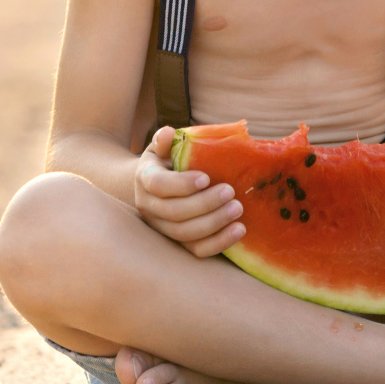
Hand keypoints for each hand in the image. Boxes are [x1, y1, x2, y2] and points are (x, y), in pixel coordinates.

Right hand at [132, 126, 245, 257]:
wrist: (155, 186)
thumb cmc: (166, 162)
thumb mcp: (162, 147)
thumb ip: (165, 140)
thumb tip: (169, 133)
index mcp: (145, 179)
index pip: (158, 185)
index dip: (181, 184)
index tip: (206, 178)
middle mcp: (148, 207)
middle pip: (174, 212)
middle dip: (205, 204)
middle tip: (230, 192)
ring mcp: (162, 228)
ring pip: (185, 233)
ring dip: (214, 223)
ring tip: (237, 209)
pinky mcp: (177, 243)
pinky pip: (196, 250)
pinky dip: (219, 243)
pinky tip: (239, 230)